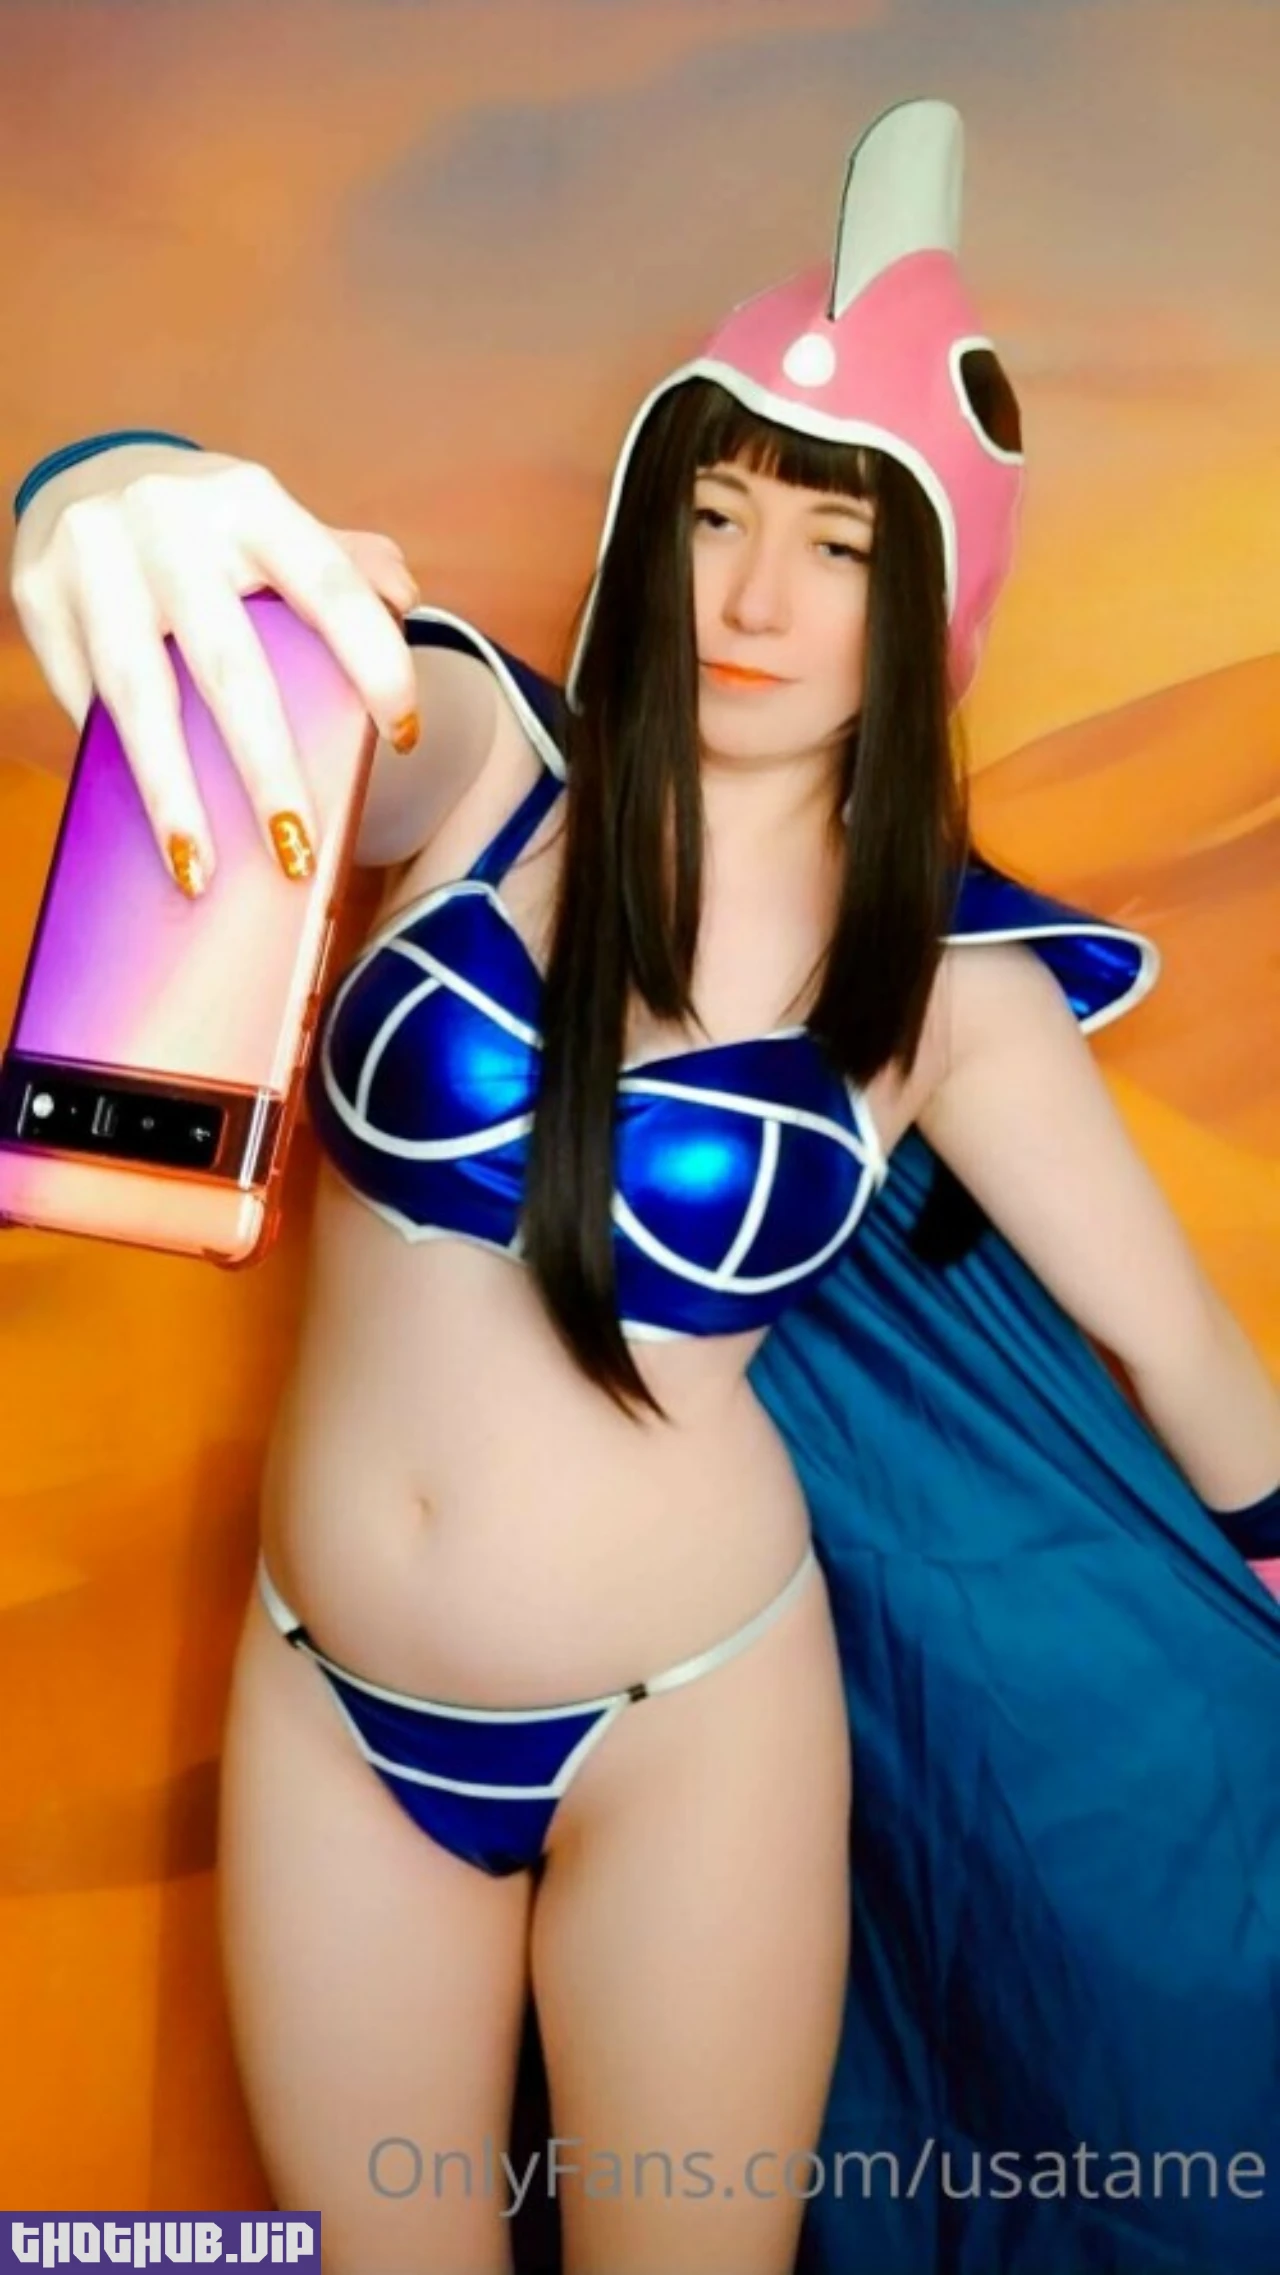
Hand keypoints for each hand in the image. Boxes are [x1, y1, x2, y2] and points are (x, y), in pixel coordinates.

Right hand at [8, 447, 421, 893]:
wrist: (83, 474)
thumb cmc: (203, 526)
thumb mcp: (271, 521)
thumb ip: (341, 561)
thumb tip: (401, 601)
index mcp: (250, 501)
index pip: (329, 588)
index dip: (376, 664)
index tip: (406, 738)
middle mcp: (170, 523)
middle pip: (229, 666)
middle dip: (267, 770)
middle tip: (298, 855)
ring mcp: (96, 558)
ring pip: (140, 697)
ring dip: (173, 795)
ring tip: (199, 873)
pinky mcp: (38, 593)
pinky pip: (86, 703)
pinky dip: (117, 770)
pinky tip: (148, 827)